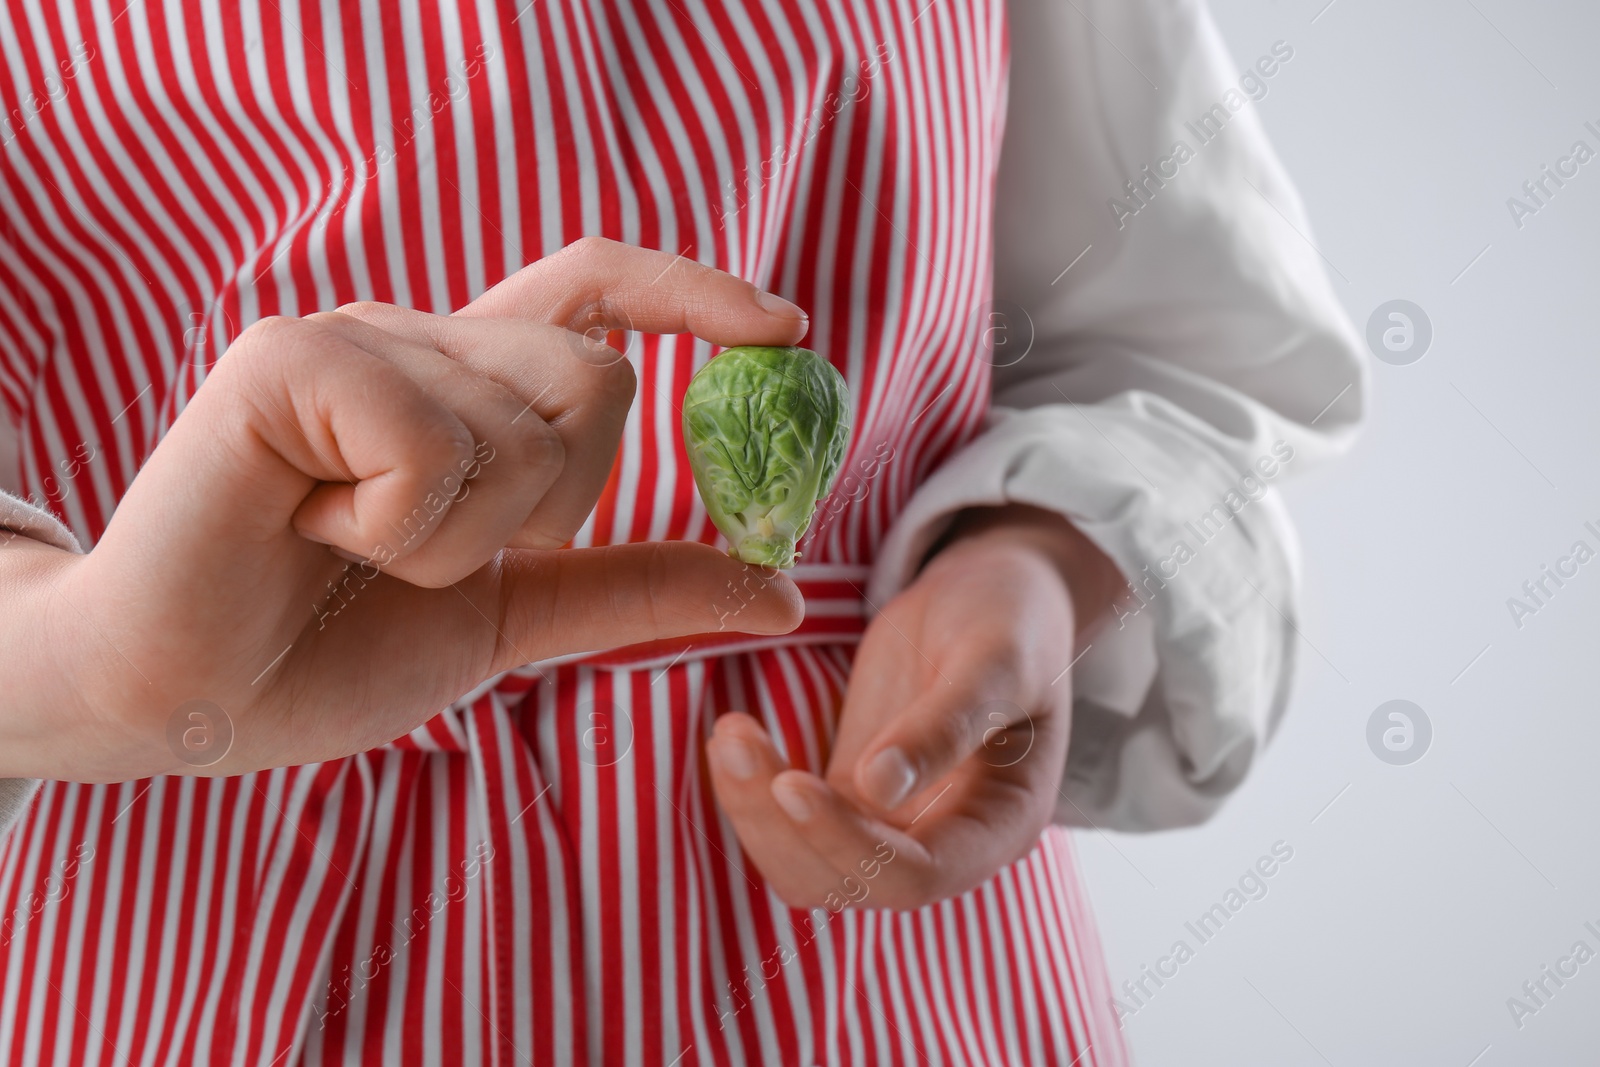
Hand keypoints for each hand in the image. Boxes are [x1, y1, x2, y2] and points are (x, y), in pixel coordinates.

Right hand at [4, 237, 805, 781]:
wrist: (186, 700)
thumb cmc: (331, 650)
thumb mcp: (517, 617)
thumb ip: (639, 587)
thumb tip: (788, 593)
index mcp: (468, 386)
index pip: (600, 288)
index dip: (697, 296)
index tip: (790, 331)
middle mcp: (419, 337)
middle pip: (598, 377)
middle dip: (559, 504)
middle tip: (443, 554)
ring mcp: (355, 338)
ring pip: (526, 427)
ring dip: (463, 544)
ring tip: (354, 552)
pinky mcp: (288, 359)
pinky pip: (435, 448)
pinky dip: (398, 533)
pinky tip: (314, 535)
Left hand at [707, 505, 1123, 909]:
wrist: (990, 595)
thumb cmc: (1009, 623)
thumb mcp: (993, 662)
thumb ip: (945, 724)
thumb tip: (876, 790)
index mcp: (999, 829)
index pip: (917, 876)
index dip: (849, 844)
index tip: (792, 783)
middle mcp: (944, 845)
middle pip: (848, 882)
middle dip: (782, 826)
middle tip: (735, 741)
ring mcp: (892, 826)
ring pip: (806, 864)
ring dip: (756, 814)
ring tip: (728, 735)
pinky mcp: (850, 796)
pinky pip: (790, 824)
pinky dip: (753, 793)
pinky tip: (732, 738)